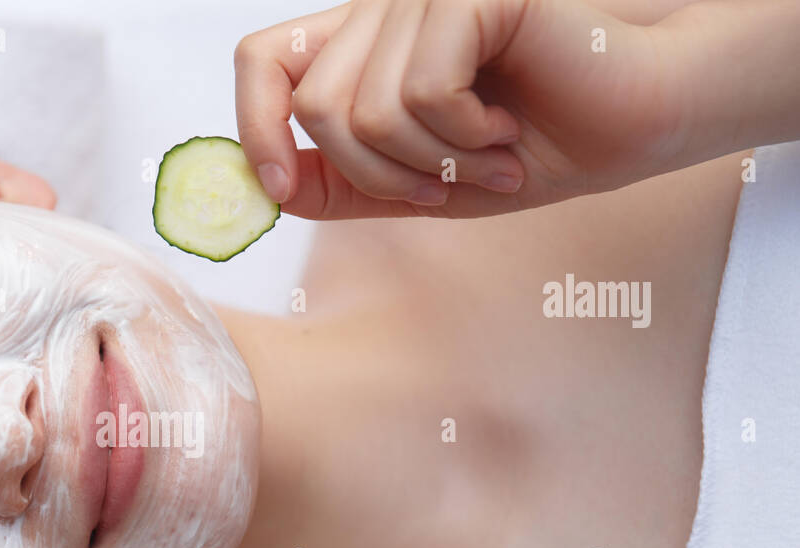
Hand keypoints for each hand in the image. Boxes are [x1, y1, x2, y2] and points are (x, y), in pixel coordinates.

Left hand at [234, 0, 679, 218]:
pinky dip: (463, 136)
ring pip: (362, 111)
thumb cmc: (534, 145)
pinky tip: (504, 125)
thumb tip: (272, 189)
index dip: (253, 127)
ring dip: (431, 164)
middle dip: (379, 176)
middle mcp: (384, 9)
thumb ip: (343, 182)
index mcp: (363, 44)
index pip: (262, 62)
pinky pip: (419, 93)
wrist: (633, 122)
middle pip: (315, 107)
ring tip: (488, 156)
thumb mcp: (416, 182)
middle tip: (444, 186)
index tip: (277, 189)